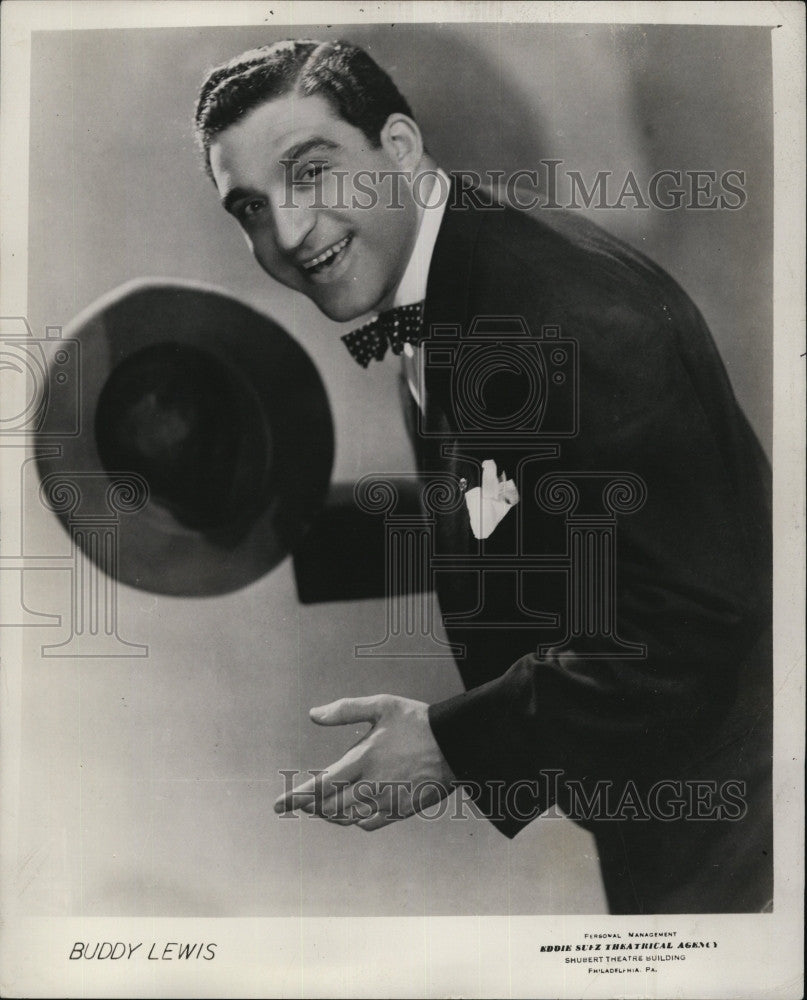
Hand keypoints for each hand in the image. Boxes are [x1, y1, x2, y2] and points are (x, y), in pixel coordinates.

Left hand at [273, 694, 454, 830]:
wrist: (457, 745)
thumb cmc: (417, 721)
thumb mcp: (382, 706)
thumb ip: (345, 710)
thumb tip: (313, 714)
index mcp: (363, 759)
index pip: (321, 785)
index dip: (297, 797)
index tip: (278, 805)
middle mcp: (372, 785)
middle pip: (329, 807)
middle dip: (310, 806)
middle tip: (297, 802)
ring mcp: (387, 801)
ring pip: (346, 818)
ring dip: (328, 814)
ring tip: (318, 807)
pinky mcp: (401, 810)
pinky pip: (369, 824)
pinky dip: (353, 821)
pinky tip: (349, 813)